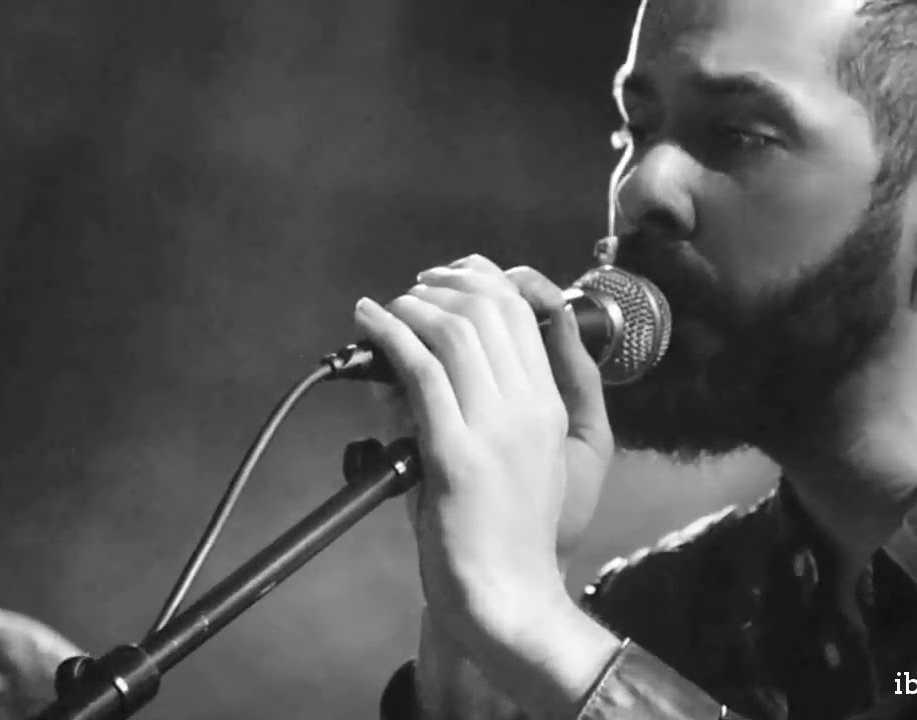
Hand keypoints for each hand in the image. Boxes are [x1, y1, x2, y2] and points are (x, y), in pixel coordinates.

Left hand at [355, 255, 617, 712]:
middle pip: (489, 309)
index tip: (447, 279)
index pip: (521, 314)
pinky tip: (368, 322)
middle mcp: (528, 408)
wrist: (507, 595)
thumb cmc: (505, 535)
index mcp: (548, 407)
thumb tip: (425, 363)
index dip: (480, 281)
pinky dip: (388, 335)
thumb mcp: (519, 459)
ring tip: (386, 307)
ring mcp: (493, 428)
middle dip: (443, 285)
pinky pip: (420, 371)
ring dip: (412, 306)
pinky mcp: (454, 453)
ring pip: (454, 331)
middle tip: (412, 288)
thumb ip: (487, 408)